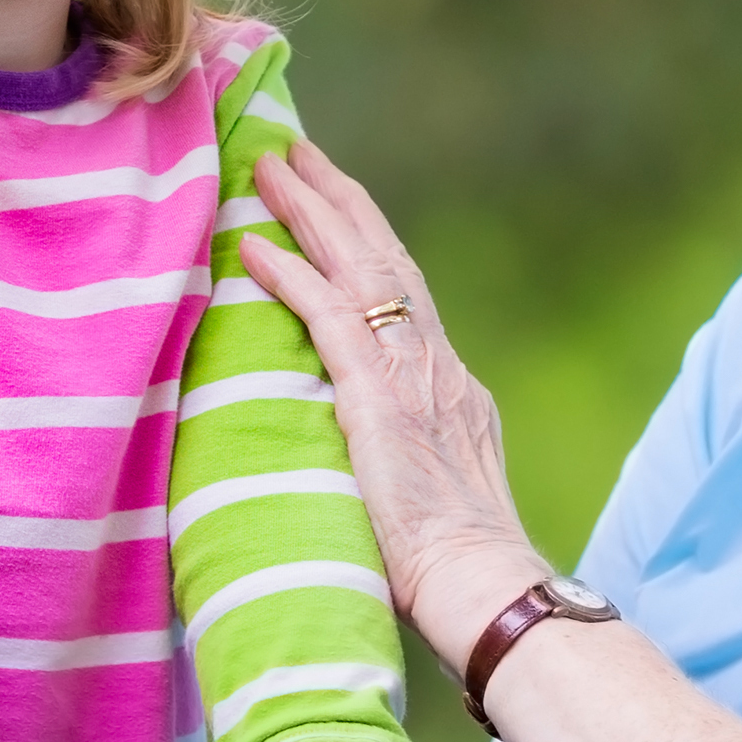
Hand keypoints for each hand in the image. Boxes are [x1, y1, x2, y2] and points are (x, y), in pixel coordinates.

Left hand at [242, 140, 544, 661]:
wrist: (487, 591)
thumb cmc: (457, 574)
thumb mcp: (431, 493)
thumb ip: (401, 456)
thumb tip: (364, 455)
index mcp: (453, 387)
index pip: (405, 294)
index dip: (367, 243)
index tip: (335, 204)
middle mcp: (439, 365)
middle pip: (385, 257)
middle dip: (339, 199)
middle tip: (298, 150)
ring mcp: (415, 376)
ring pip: (359, 267)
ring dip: (311, 210)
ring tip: (271, 164)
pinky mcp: (381, 398)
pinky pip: (328, 316)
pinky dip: (290, 275)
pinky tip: (253, 245)